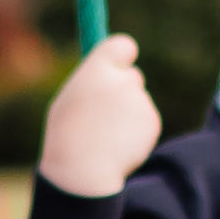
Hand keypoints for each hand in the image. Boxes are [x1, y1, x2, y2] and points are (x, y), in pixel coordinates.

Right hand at [38, 34, 159, 197]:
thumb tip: (107, 75)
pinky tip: (119, 145)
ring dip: (128, 115)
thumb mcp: (69, 102)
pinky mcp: (152, 121)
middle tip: (106, 114)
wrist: (84, 173)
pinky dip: (136, 132)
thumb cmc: (67, 138)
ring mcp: (140, 100)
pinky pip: (145, 121)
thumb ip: (92, 83)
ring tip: (107, 136)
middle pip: (134, 76)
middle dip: (125, 90)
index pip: (122, 45)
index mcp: (97, 71)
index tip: (121, 63)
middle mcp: (124, 80)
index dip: (122, 55)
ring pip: (139, 102)